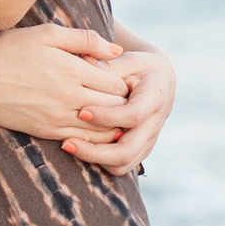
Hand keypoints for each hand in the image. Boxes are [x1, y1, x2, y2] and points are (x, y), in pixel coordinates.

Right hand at [0, 26, 132, 146]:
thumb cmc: (11, 49)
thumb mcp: (47, 33)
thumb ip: (85, 39)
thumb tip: (117, 50)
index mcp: (73, 70)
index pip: (117, 84)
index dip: (124, 82)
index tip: (121, 79)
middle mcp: (70, 97)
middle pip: (115, 108)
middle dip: (123, 103)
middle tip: (124, 99)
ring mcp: (58, 117)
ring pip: (102, 129)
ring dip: (112, 123)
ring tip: (114, 115)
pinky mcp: (47, 131)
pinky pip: (81, 140)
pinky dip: (94, 137)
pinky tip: (95, 129)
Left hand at [61, 40, 175, 174]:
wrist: (158, 80)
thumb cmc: (138, 66)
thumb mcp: (127, 59)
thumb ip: (107, 65)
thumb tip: (83, 61)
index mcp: (155, 97)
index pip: (134, 115)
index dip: (107, 117)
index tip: (82, 112)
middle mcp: (155, 123)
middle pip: (128, 150)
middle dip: (95, 151)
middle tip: (67, 142)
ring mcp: (149, 140)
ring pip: (123, 164)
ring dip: (95, 159)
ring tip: (69, 145)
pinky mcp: (140, 149)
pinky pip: (121, 166)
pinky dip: (100, 161)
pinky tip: (79, 147)